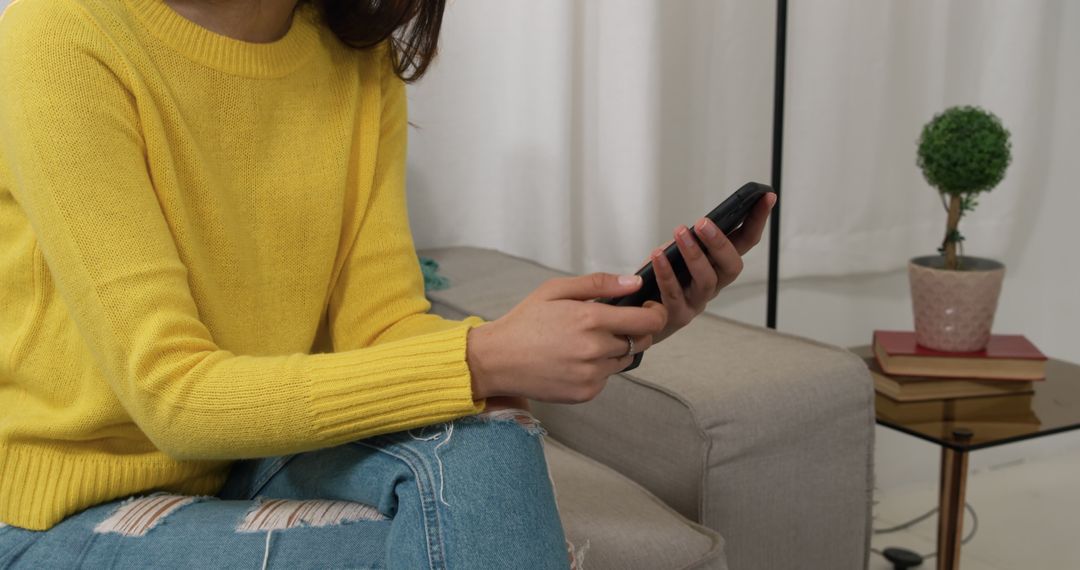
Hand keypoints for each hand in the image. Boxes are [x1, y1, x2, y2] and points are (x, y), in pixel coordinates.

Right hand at [467, 273, 667, 403]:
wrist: (497, 360)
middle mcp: (595, 349)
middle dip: (635, 330)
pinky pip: (606, 378)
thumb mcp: (556, 290)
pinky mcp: (586, 392)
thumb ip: (599, 284)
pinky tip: (574, 360)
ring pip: (624, 360)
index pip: (648, 321)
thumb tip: (635, 282)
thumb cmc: (525, 322)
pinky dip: (598, 368)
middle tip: (612, 324)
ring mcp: (592, 374)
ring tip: (586, 342)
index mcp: (591, 319)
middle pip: (641, 341)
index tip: (649, 309)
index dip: (655, 313)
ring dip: (615, 350)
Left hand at [650, 192, 775, 343]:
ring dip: (694, 254)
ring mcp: (698, 302)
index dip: (758, 220)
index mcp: (719, 265)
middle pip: (732, 266)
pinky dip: (666, 273)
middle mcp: (715, 284)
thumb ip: (689, 241)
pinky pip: (674, 295)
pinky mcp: (678, 315)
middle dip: (721, 242)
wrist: (642, 317)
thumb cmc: (663, 279)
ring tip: (680, 233)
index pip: (745, 241)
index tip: (767, 197)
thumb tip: (694, 227)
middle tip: (704, 222)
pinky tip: (658, 255)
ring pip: (706, 280)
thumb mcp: (678, 253)